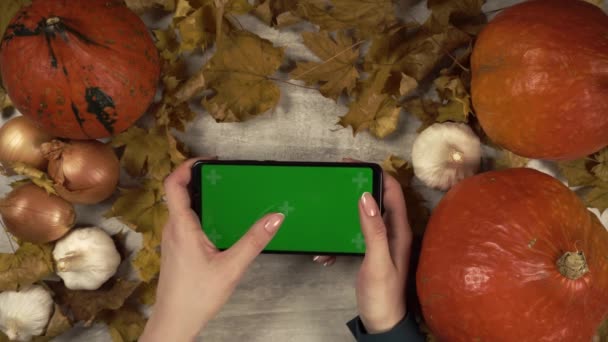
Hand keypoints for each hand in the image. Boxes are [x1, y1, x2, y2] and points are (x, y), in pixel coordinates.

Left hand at [140, 158, 284, 341]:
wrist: (175, 321)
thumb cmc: (195, 297)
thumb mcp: (231, 267)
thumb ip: (253, 241)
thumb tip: (273, 218)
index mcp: (181, 227)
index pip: (174, 184)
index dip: (187, 166)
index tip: (208, 160)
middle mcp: (172, 229)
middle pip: (177, 192)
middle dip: (198, 177)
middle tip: (220, 173)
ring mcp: (172, 239)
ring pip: (181, 207)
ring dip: (198, 195)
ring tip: (222, 192)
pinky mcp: (176, 248)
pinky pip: (184, 221)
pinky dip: (199, 211)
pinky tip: (218, 221)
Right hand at [313, 161, 411, 333]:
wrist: (382, 322)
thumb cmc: (383, 296)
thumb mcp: (377, 261)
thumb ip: (373, 229)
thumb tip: (365, 196)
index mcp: (399, 230)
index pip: (391, 190)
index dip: (375, 172)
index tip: (352, 164)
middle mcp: (392, 231)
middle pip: (377, 197)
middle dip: (358, 186)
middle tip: (337, 178)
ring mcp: (381, 241)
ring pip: (364, 215)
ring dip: (346, 211)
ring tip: (327, 210)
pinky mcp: (370, 250)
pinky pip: (354, 234)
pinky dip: (340, 237)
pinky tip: (326, 252)